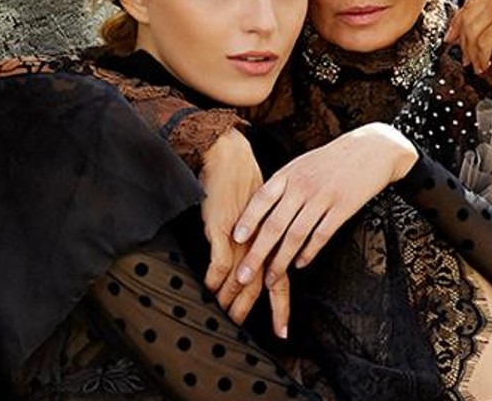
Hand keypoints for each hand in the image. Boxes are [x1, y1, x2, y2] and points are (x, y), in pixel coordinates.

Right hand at [199, 129, 288, 335]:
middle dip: (265, 311)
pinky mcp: (222, 229)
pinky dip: (214, 279)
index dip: (282, 306)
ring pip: (241, 279)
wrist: (230, 158)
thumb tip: (255, 265)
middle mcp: (259, 242)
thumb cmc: (243, 185)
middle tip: (266, 334)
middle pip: (264, 285)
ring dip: (233, 302)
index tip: (283, 330)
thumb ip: (258, 242)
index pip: (279, 279)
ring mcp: (241, 237)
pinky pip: (219, 261)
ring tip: (227, 320)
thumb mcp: (257, 217)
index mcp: (270, 241)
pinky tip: (208, 291)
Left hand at [232, 123, 417, 288]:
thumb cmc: (333, 158)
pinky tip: (300, 264)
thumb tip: (257, 211)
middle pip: (275, 224)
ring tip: (272, 279)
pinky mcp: (343, 208)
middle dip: (257, 254)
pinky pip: (321, 235)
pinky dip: (309, 252)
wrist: (372, 148)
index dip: (247, 220)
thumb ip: (282, 184)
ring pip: (296, 235)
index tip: (235, 240)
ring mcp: (323, 197)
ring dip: (281, 261)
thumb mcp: (302, 163)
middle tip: (244, 275)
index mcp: (290, 172)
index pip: (262, 198)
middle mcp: (303, 185)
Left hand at [445, 0, 491, 71]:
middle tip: (465, 57)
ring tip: (478, 64)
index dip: (459, 23)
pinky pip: (482, 43)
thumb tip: (474, 28)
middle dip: (463, 40)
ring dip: (472, 52)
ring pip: (472, 31)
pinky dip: (481, 57)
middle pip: (467, 16)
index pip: (471, 2)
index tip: (453, 38)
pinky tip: (486, 65)